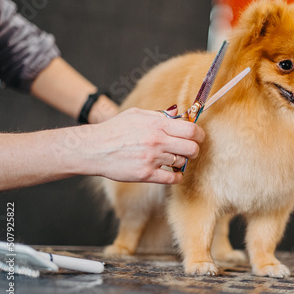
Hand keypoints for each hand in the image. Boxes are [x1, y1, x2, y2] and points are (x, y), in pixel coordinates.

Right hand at [84, 107, 204, 183]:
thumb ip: (160, 115)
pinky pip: (171, 179)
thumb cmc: (114, 130)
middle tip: (190, 150)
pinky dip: (176, 177)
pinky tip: (173, 173)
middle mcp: (157, 141)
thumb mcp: (137, 114)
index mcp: (157, 124)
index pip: (191, 129)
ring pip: (182, 163)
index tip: (198, 137)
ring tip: (174, 159)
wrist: (93, 148)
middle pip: (192, 148)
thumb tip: (178, 114)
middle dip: (195, 150)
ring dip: (182, 162)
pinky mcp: (145, 174)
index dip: (199, 134)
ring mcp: (152, 159)